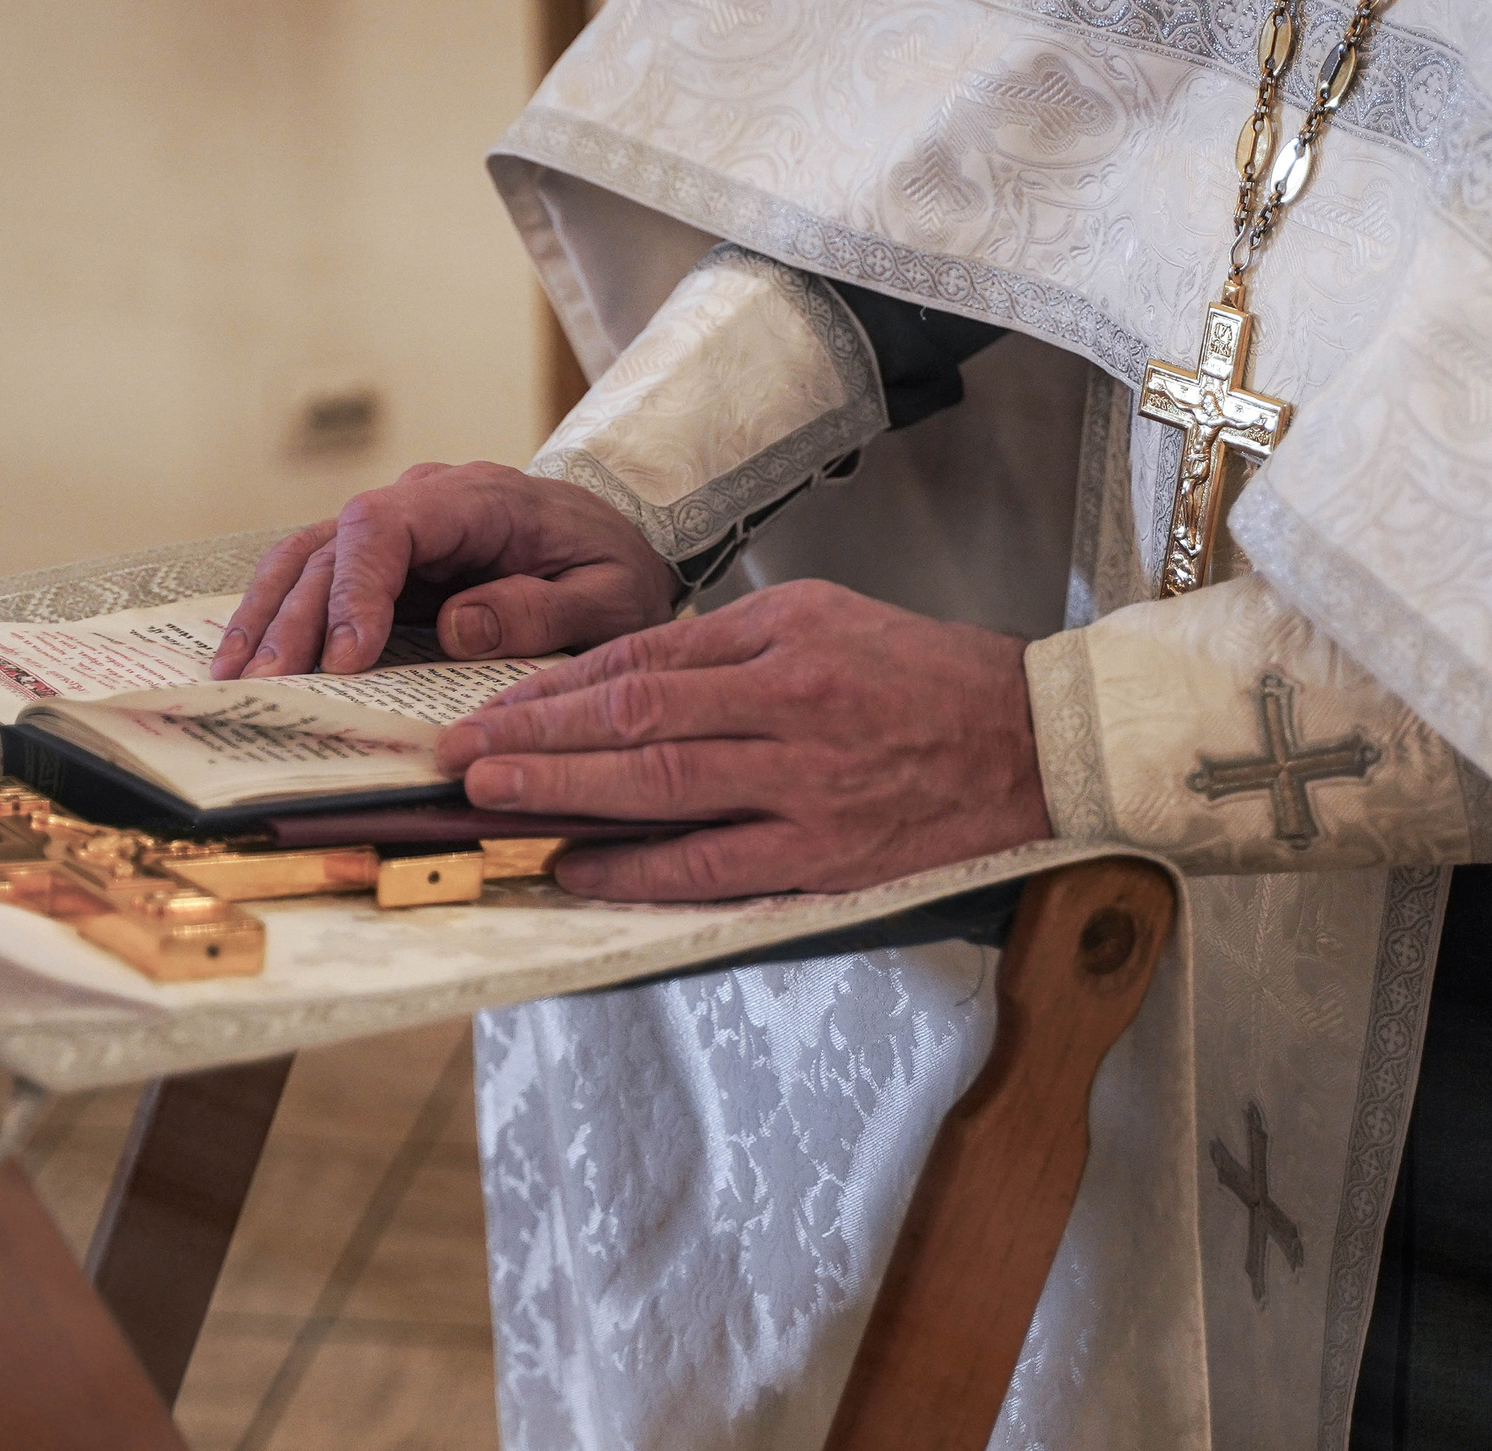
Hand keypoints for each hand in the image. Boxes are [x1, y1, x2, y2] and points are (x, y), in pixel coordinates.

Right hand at [211, 461, 678, 676]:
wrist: (620, 544)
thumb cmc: (615, 570)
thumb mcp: (610, 599)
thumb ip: (540, 609)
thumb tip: (454, 625)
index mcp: (479, 500)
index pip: (389, 527)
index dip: (356, 590)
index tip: (345, 658)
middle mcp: (423, 502)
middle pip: (333, 545)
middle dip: (296, 618)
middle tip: (269, 686)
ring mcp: (397, 529)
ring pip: (308, 558)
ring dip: (268, 617)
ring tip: (235, 681)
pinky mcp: (383, 562)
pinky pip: (316, 578)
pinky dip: (277, 616)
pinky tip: (246, 662)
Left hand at [433, 580, 1051, 899]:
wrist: (1032, 740)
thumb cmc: (920, 674)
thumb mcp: (822, 619)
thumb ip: (724, 648)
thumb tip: (618, 681)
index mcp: (782, 638)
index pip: (641, 663)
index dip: (554, 690)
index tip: (490, 707)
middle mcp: (788, 706)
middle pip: (634, 722)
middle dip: (534, 740)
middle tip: (459, 755)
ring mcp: (805, 785)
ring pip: (661, 791)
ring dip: (566, 798)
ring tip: (494, 800)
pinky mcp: (825, 854)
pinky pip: (713, 867)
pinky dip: (639, 872)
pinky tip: (580, 869)